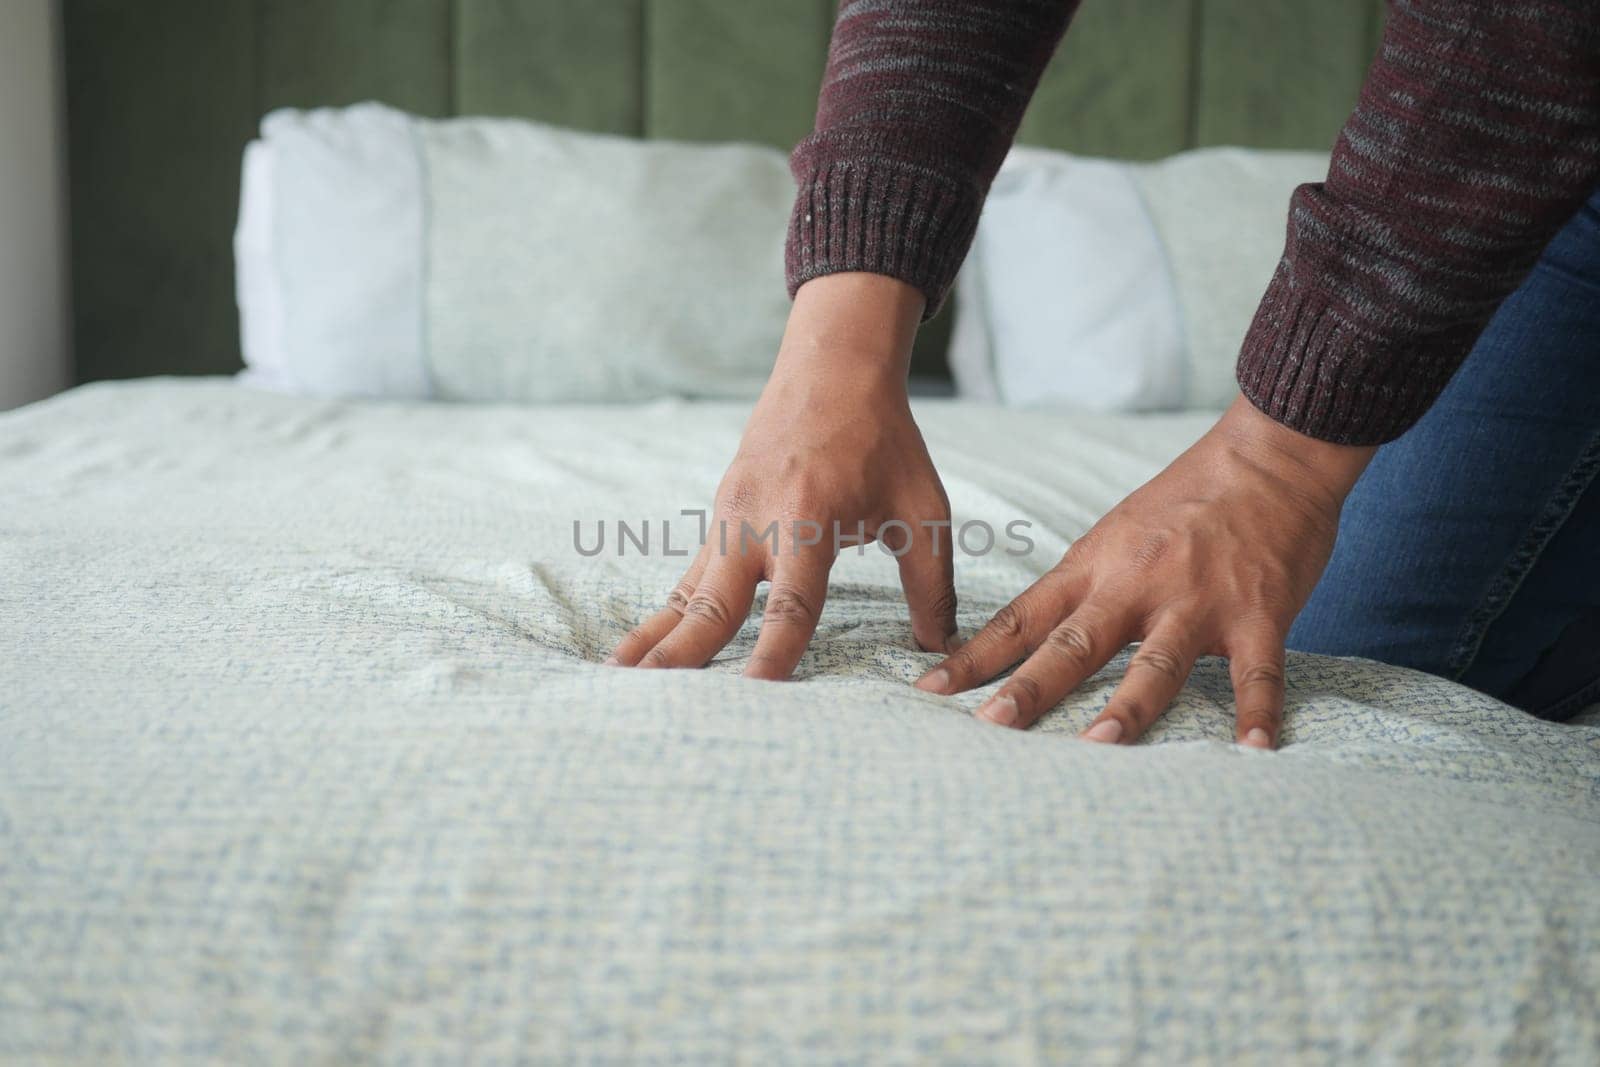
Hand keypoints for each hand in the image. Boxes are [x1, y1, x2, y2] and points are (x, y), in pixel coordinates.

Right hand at [607, 273, 958, 677]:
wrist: (831, 370)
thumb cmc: (884, 441)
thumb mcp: (922, 509)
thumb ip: (931, 584)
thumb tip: (941, 651)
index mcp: (810, 519)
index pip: (793, 602)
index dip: (775, 649)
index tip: (757, 691)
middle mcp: (758, 521)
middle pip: (716, 602)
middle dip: (686, 652)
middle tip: (656, 699)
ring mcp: (729, 518)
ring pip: (688, 592)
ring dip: (657, 637)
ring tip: (622, 681)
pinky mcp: (720, 519)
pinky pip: (689, 577)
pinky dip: (664, 614)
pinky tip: (640, 650)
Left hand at [915, 397, 1375, 747]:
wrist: (1270, 456)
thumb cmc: (1189, 498)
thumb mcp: (1118, 534)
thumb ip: (1085, 587)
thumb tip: (1036, 637)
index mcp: (1096, 566)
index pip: (1023, 618)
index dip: (975, 655)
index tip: (931, 688)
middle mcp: (1137, 585)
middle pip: (1073, 643)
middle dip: (1029, 687)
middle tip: (990, 725)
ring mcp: (1197, 601)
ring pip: (1156, 661)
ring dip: (1129, 706)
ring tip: (1100, 746)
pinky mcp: (1257, 613)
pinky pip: (1257, 673)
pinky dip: (1257, 713)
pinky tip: (1253, 752)